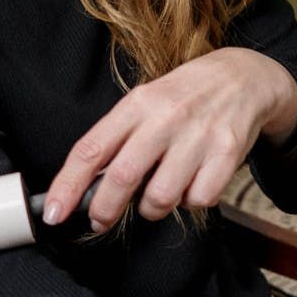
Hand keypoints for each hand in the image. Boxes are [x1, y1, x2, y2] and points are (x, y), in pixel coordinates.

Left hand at [42, 47, 296, 232]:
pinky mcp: (227, 153)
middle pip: (122, 178)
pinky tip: (192, 181)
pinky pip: (198, 200)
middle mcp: (166, 117)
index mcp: (138, 104)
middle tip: (101, 220)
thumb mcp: (146, 103)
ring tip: (159, 191)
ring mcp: (199, 136)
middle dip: (104, 210)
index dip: (67, 186)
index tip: (53, 213)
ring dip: (152, 207)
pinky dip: (191, 200)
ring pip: (160, 197)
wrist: (244, 77)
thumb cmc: (185, 96)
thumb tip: (85, 186)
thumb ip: (118, 139)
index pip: (91, 149)